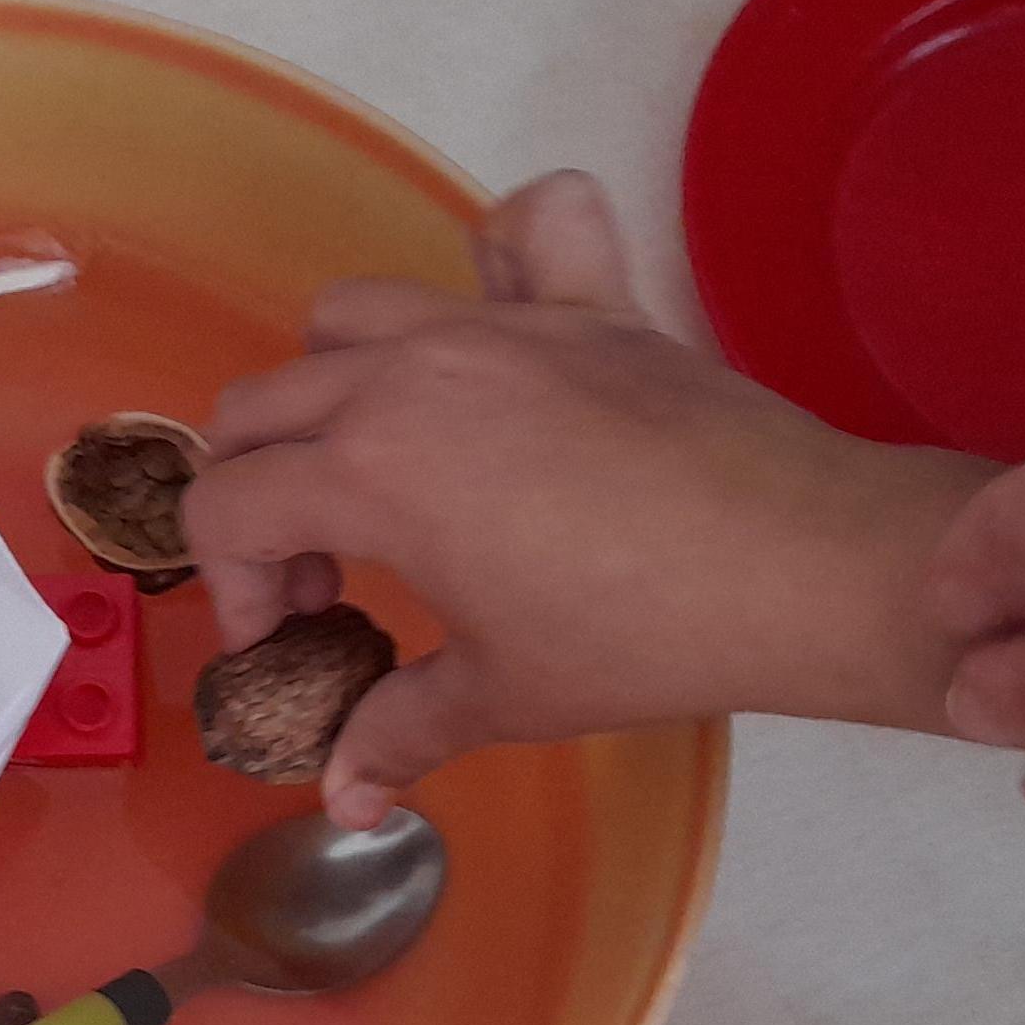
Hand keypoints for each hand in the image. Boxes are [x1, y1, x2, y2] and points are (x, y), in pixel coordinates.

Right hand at [185, 172, 993, 826]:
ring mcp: (499, 323)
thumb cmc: (639, 638)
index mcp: (370, 470)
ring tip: (385, 461)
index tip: (288, 640)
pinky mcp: (589, 303)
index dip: (233, 588)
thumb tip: (341, 801)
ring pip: (350, 314)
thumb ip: (397, 734)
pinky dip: (501, 249)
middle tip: (330, 578)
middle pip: (261, 405)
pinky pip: (528, 224)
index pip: (224, 507)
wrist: (799, 567)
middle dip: (263, 496)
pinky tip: (503, 319)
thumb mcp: (503, 697)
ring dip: (332, 385)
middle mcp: (410, 372)